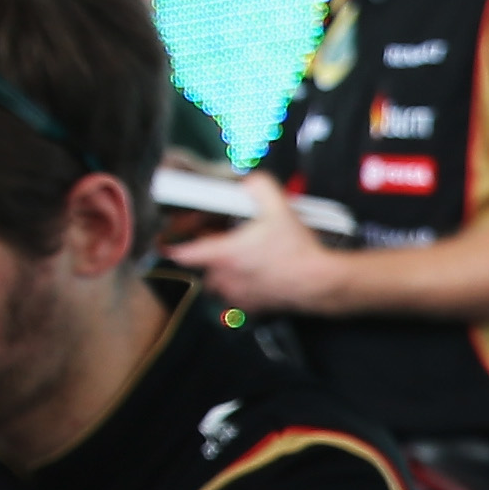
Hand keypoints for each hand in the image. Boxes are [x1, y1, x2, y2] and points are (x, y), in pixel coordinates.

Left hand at [178, 177, 355, 316]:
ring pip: (217, 284)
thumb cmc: (298, 252)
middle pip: (202, 267)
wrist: (319, 282)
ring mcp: (237, 295)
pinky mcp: (251, 307)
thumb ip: (258, 186)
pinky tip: (255, 275)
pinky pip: (234, 299)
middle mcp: (225, 278)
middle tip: (226, 242)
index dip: (174, 245)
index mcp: (224, 254)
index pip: (183, 253)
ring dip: (223, 272)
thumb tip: (248, 181)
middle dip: (210, 254)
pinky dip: (239, 288)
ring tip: (241, 260)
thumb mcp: (279, 206)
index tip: (169, 241)